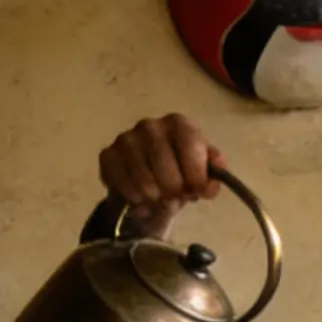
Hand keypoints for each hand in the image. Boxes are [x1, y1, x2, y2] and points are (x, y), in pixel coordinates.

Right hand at [97, 114, 226, 240]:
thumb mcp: (205, 171)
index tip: (198, 190)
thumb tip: (209, 184)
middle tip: (176, 195)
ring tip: (159, 197)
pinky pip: (124, 184)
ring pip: (144, 180)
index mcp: (179, 124)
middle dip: (175, 190)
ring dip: (155, 197)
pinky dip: (136, 198)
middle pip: (166, 167)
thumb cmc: (182, 173)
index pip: (190, 144)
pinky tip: (141, 197)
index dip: (196, 174)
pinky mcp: (107, 155)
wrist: (152, 185)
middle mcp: (150, 125)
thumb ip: (214, 173)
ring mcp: (126, 139)